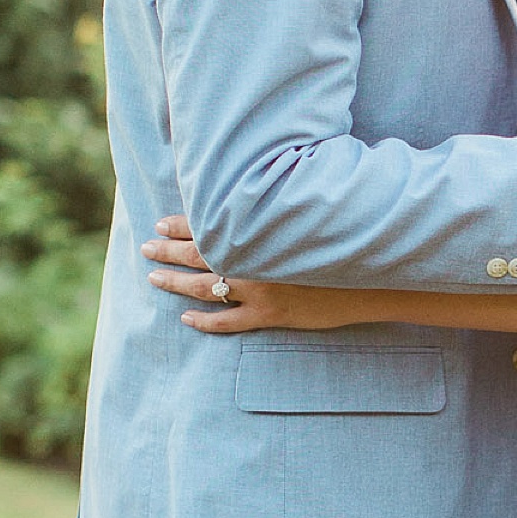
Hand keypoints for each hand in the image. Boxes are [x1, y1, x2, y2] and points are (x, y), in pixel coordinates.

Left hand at [142, 221, 354, 332]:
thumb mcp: (306, 213)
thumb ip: (277, 206)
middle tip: (146, 248)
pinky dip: (205, 322)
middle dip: (167, 250)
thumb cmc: (341, 236)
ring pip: (205, 288)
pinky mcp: (271, 314)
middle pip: (198, 255)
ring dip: (176, 283)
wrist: (370, 275)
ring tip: (154, 278)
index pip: (208, 224)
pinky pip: (228, 322)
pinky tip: (187, 320)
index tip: (160, 223)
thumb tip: (256, 195)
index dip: (181, 224)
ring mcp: (259, 290)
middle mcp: (253, 259)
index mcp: (258, 231)